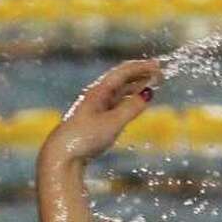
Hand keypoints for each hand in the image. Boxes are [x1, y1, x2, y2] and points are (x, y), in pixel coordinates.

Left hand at [40, 59, 161, 166]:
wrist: (62, 155)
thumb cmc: (85, 138)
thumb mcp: (112, 123)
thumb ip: (131, 108)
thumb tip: (147, 95)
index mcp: (98, 92)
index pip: (122, 73)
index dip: (141, 67)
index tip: (158, 66)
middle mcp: (96, 96)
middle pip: (121, 80)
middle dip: (140, 74)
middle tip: (159, 72)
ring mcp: (95, 108)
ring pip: (119, 92)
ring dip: (136, 86)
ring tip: (152, 83)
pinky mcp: (96, 120)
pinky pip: (117, 104)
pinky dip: (129, 100)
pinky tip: (136, 102)